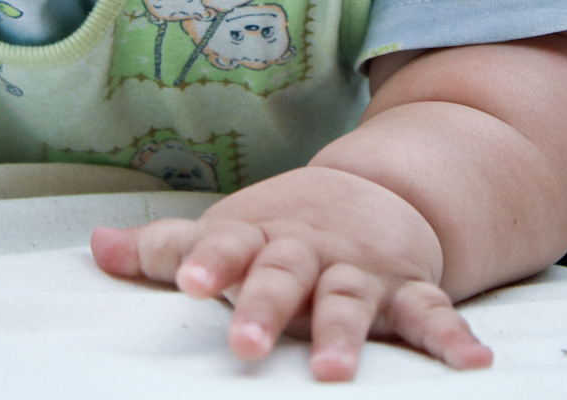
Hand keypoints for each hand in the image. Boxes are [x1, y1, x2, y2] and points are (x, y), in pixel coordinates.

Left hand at [89, 165, 491, 381]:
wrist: (370, 196)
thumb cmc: (280, 231)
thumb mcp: (227, 232)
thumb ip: (167, 250)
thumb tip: (95, 250)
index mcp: (260, 237)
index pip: (226, 244)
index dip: (207, 261)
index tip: (191, 282)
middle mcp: (309, 251)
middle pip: (284, 275)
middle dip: (266, 308)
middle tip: (245, 345)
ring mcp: (359, 270)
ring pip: (350, 299)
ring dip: (344, 332)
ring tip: (334, 369)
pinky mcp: (406, 288)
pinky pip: (431, 312)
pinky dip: (452, 335)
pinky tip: (471, 362)